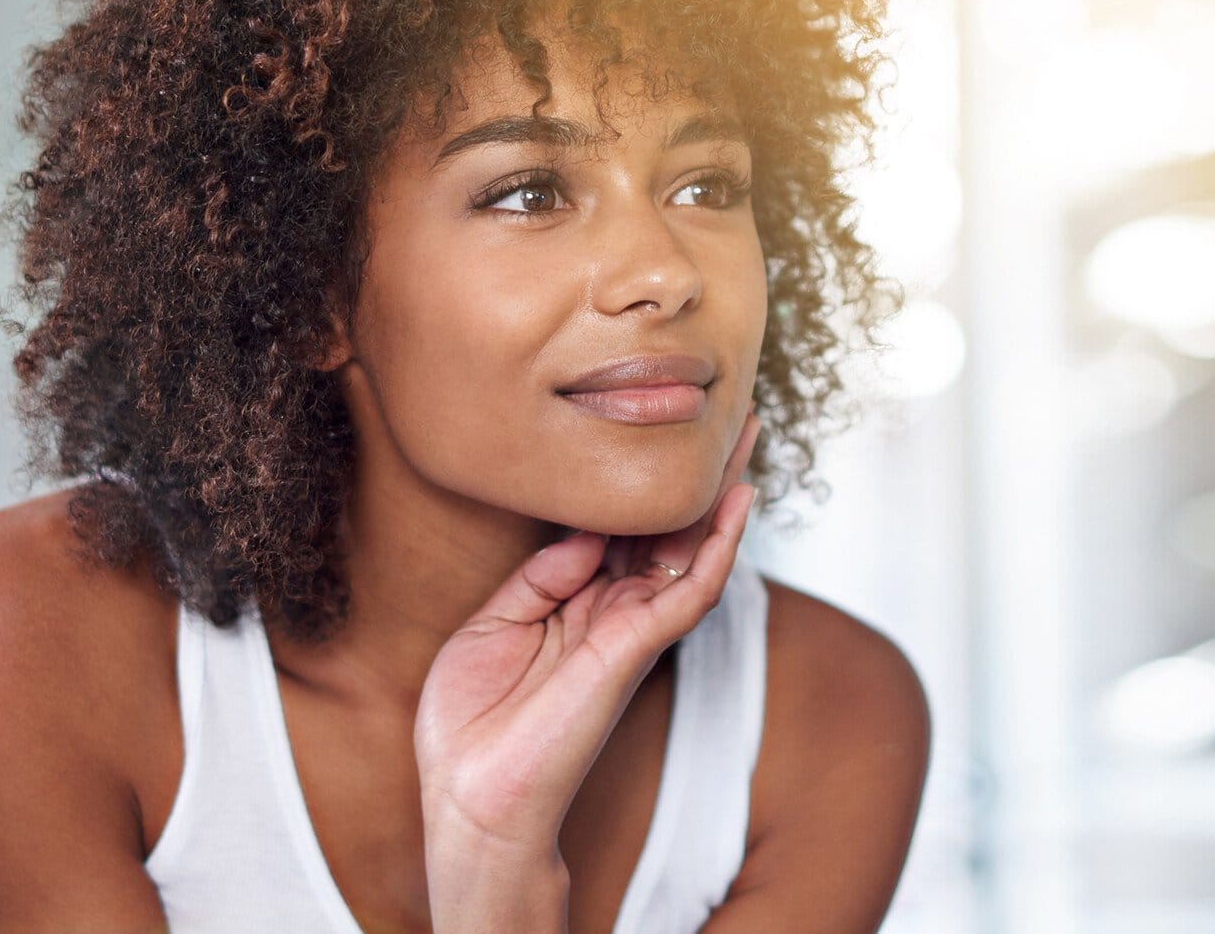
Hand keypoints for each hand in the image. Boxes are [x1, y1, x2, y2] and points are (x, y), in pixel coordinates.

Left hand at [414, 412, 762, 878]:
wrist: (468, 797)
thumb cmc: (471, 726)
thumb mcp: (490, 628)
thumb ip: (539, 577)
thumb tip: (586, 532)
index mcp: (576, 605)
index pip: (622, 531)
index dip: (640, 481)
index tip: (652, 426)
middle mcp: (613, 612)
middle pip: (668, 530)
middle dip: (697, 476)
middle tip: (726, 416)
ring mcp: (630, 629)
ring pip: (692, 550)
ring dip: (722, 493)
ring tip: (745, 437)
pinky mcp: (636, 648)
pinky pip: (691, 589)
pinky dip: (719, 544)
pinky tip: (737, 500)